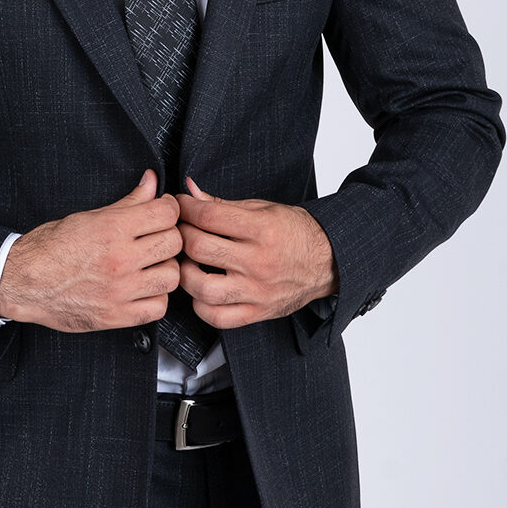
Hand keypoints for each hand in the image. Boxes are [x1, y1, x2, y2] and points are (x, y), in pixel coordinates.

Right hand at [0, 169, 181, 330]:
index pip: (166, 213)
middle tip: (157, 237)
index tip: (162, 211)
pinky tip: (143, 288)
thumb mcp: (88, 216)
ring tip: (151, 264)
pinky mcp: (116, 316)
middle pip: (174, 243)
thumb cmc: (51, 247)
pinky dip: (155, 298)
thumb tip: (151, 181)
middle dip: (169, 236)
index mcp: (112, 229)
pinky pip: (158, 308)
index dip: (169, 208)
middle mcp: (119, 260)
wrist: (23, 281)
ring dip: (165, 268)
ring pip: (172, 276)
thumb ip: (127, 201)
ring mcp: (119, 290)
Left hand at [175, 176, 337, 328]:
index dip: (185, 208)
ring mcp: (257, 290)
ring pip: (203, 287)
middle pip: (200, 248)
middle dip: (180, 235)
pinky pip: (218, 317)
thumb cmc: (295, 232)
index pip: (208, 216)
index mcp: (262, 229)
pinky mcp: (258, 311)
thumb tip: (190, 190)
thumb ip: (222, 204)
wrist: (328, 261)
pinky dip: (200, 306)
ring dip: (185, 273)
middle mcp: (259, 261)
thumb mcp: (262, 209)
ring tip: (187, 263)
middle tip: (178, 231)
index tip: (179, 206)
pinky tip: (200, 292)